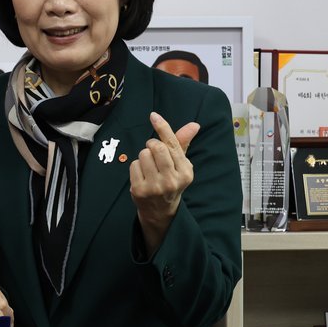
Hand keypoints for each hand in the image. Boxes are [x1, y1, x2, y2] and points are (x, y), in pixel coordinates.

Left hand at [129, 112, 198, 254]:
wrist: (161, 210)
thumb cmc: (171, 180)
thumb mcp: (180, 164)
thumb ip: (183, 143)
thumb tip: (194, 125)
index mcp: (185, 172)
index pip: (172, 144)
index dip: (162, 127)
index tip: (153, 115)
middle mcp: (172, 180)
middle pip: (156, 147)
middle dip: (152, 145)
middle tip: (153, 153)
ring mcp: (155, 186)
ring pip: (143, 154)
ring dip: (144, 157)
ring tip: (149, 168)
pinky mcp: (139, 190)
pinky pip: (133, 165)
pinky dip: (136, 167)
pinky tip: (142, 176)